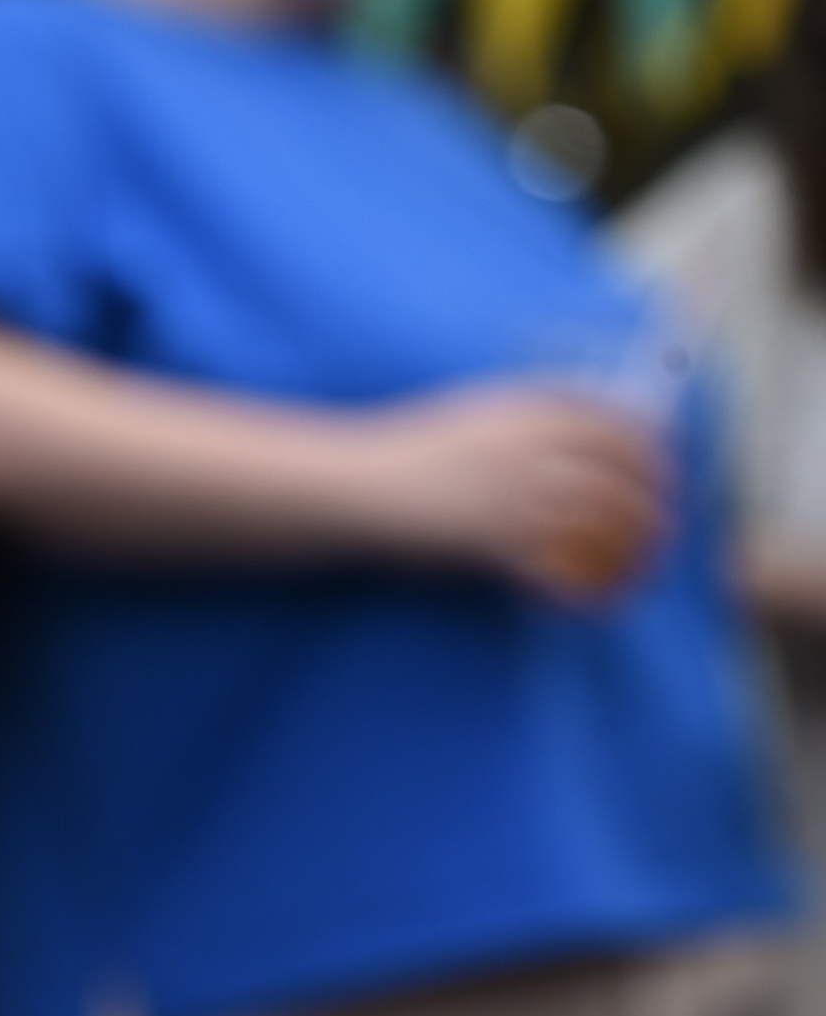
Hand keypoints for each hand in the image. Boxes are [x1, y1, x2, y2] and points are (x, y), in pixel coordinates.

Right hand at [346, 386, 667, 600]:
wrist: (350, 486)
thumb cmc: (402, 452)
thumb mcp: (470, 412)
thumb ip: (527, 413)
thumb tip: (576, 424)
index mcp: (528, 414)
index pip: (618, 424)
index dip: (652, 451)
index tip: (665, 474)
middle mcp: (530, 452)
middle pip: (622, 476)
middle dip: (654, 508)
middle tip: (665, 534)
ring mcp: (513, 498)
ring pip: (601, 526)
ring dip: (631, 554)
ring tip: (641, 576)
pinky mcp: (491, 543)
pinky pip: (557, 571)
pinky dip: (582, 591)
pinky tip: (593, 604)